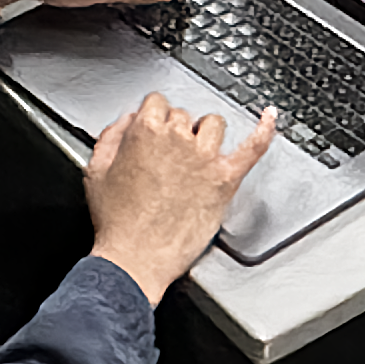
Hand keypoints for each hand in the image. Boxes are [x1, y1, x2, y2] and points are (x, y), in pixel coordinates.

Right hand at [85, 91, 281, 300]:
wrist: (134, 260)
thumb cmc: (116, 223)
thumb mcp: (96, 171)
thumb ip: (111, 136)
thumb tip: (127, 120)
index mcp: (145, 132)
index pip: (158, 103)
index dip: (154, 117)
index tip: (154, 128)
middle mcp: (178, 139)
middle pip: (185, 115)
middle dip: (177, 132)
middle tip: (169, 158)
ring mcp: (204, 159)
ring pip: (214, 124)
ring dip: (205, 133)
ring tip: (197, 153)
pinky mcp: (225, 181)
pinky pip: (252, 148)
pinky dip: (264, 130)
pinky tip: (268, 118)